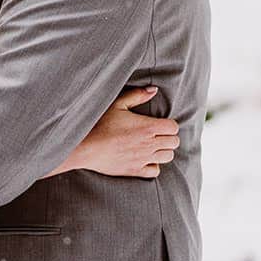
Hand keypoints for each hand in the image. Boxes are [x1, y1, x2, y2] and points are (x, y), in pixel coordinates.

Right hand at [55, 86, 179, 179]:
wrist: (86, 147)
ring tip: (153, 146)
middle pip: (174, 142)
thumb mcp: (117, 104)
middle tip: (157, 134)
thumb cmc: (100, 124)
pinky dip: (154, 165)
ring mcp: (144, 158)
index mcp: (148, 126)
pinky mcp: (136, 170)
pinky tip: (145, 159)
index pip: (173, 127)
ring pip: (168, 157)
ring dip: (163, 150)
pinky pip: (155, 171)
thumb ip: (137, 95)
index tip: (159, 123)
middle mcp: (150, 144)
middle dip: (168, 137)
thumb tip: (154, 90)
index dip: (169, 124)